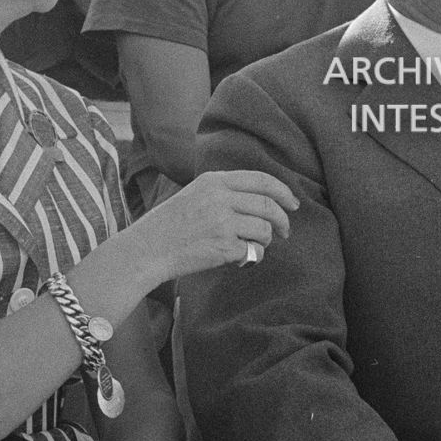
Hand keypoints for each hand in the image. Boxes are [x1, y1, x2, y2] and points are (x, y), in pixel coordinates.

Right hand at [136, 168, 297, 277]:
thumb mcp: (195, 194)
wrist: (147, 249)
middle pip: (268, 204)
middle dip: (283, 219)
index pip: (261, 180)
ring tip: (253, 246)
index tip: (293, 204)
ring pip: (264, 229)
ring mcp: (222, 222)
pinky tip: (237, 260)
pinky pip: (253, 251)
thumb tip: (264, 202)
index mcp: (214, 180)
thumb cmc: (170, 225)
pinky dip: (251, 257)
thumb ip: (225, 193)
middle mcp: (220, 197)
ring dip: (265, 241)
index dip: (283, 191)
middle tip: (285, 231)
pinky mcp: (223, 246)